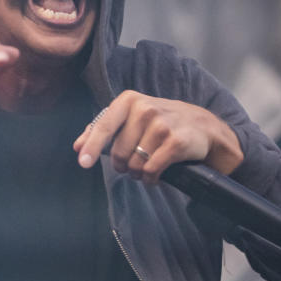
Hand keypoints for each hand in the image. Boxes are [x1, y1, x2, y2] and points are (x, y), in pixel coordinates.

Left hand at [72, 90, 243, 183]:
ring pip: (134, 164)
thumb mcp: (132, 117)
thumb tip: (77, 146)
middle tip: (131, 165)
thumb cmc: (161, 123)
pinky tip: (155, 176)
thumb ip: (104, 129)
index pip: (104, 125)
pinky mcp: (176, 142)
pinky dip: (150, 179)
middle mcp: (145, 109)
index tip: (82, 162)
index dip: (92, 146)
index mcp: (129, 100)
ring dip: (137, 173)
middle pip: (119, 152)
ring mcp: (161, 125)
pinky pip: (151, 171)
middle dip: (122, 165)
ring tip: (146, 168)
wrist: (203, 127)